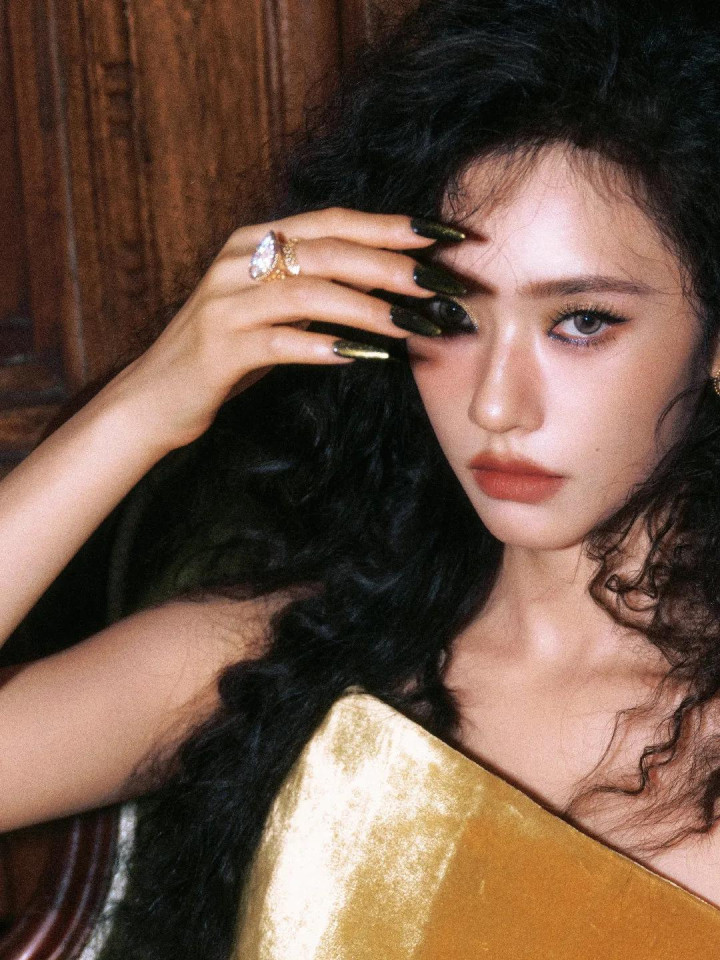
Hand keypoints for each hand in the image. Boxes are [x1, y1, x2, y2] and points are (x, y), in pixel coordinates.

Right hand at [99, 207, 465, 451]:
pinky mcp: (217, 348)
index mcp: (253, 242)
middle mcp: (237, 262)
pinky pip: (278, 342)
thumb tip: (391, 283)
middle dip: (390, 265)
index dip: (390, 225)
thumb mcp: (272, 310)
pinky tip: (361, 357)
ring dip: (366, 308)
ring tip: (411, 324)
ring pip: (306, 292)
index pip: (333, 221)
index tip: (442, 234)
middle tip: (439, 283)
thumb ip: (318, 288)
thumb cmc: (226, 353)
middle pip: (326, 251)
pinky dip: (323, 348)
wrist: (155, 397)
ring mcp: (224, 303)